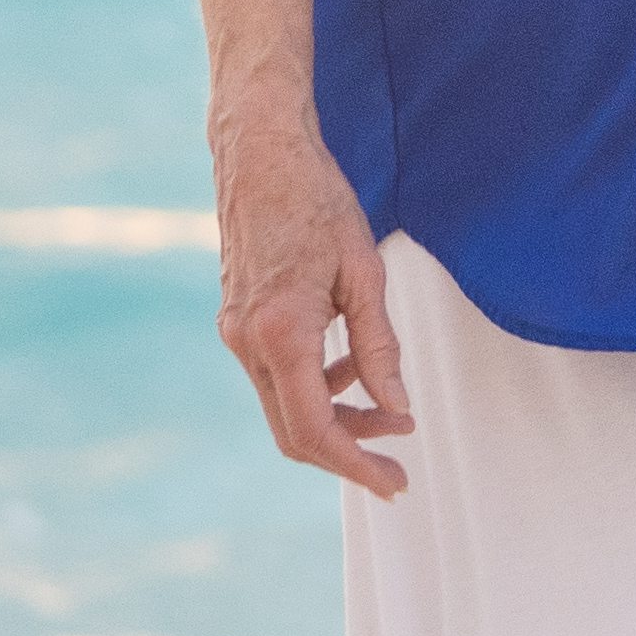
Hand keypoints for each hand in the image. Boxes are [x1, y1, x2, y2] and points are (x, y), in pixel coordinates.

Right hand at [214, 118, 414, 494]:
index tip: (394, 483)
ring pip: (285, 406)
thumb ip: (379, 347)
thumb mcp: (364, 272)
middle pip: (294, 432)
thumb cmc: (317, 201)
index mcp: (280, 333)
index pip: (314, 430)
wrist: (260, 152)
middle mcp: (247, 341)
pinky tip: (350, 368)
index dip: (356, 465)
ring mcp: (236, 332)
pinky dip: (314, 387)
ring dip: (335, 418)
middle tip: (399, 457)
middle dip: (349, 452)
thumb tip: (395, 407)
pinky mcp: (237, 321)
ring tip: (388, 409)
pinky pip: (276, 375)